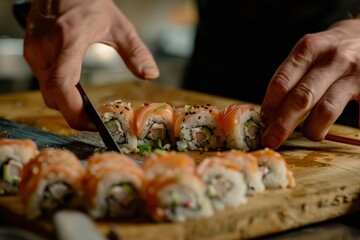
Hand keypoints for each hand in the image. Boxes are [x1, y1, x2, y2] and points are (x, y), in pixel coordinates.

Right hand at [24, 0, 158, 129]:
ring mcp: (34, 50)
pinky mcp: (31, 51)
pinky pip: (42, 82)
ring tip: (86, 109)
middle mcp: (46, 47)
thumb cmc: (89, 1)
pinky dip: (58, 93)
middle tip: (94, 121)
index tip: (92, 122)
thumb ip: (136, 52)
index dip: (75, 111)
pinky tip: (74, 92)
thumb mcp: (119, 26)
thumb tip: (151, 74)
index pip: (62, 84)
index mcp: (69, 39)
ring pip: (46, 92)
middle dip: (73, 114)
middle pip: (53, 97)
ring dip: (65, 105)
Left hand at [261, 19, 359, 148]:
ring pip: (326, 110)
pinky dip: (353, 126)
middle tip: (271, 141)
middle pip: (301, 98)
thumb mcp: (308, 53)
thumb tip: (269, 115)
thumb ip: (291, 78)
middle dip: (283, 124)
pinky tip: (350, 133)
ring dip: (312, 130)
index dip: (270, 106)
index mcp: (309, 49)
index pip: (282, 82)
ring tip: (310, 134)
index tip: (263, 123)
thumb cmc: (329, 52)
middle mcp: (332, 58)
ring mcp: (355, 72)